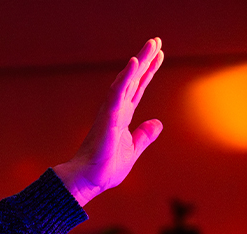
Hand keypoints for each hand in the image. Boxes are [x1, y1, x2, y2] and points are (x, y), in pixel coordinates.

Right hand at [53, 37, 163, 206]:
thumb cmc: (104, 169)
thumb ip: (143, 136)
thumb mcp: (132, 151)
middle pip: (133, 80)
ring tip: (152, 44)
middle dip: (145, 60)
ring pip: (126, 81)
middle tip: (156, 41)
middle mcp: (115, 111)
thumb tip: (157, 123)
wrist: (87, 181)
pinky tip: (135, 63)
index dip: (148, 73)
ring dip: (139, 62)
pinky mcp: (107, 117)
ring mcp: (110, 112)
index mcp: (121, 118)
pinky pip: (117, 93)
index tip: (159, 56)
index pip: (137, 90)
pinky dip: (126, 77)